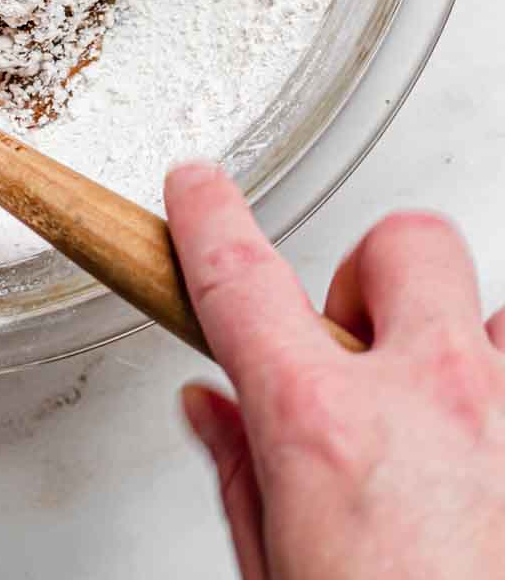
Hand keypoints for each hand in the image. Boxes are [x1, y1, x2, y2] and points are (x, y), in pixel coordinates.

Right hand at [166, 163, 504, 579]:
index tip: (198, 190)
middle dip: (371, 279)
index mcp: (325, 430)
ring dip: (467, 351)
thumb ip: (246, 483)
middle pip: (402, 243)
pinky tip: (495, 456)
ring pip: (496, 311)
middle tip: (358, 350)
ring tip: (453, 426)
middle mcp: (431, 400)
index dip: (208, 217)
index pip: (241, 278)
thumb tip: (215, 411)